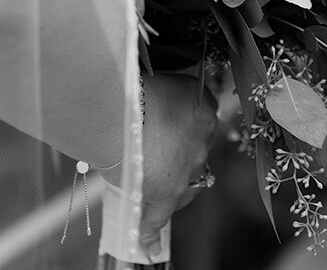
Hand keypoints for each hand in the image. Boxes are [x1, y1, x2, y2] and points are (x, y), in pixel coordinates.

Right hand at [104, 72, 216, 254]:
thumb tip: (153, 100)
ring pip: (186, 184)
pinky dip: (152, 232)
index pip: (201, 119)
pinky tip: (149, 245)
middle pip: (195, 152)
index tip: (170, 125)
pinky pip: (159, 216)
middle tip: (155, 151)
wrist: (124, 105)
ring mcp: (188, 170)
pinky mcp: (168, 193)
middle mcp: (203, 138)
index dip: (184, 125)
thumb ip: (164, 93)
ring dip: (171, 185)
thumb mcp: (158, 81)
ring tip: (150, 186)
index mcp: (203, 106)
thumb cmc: (136, 85)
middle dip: (178, 153)